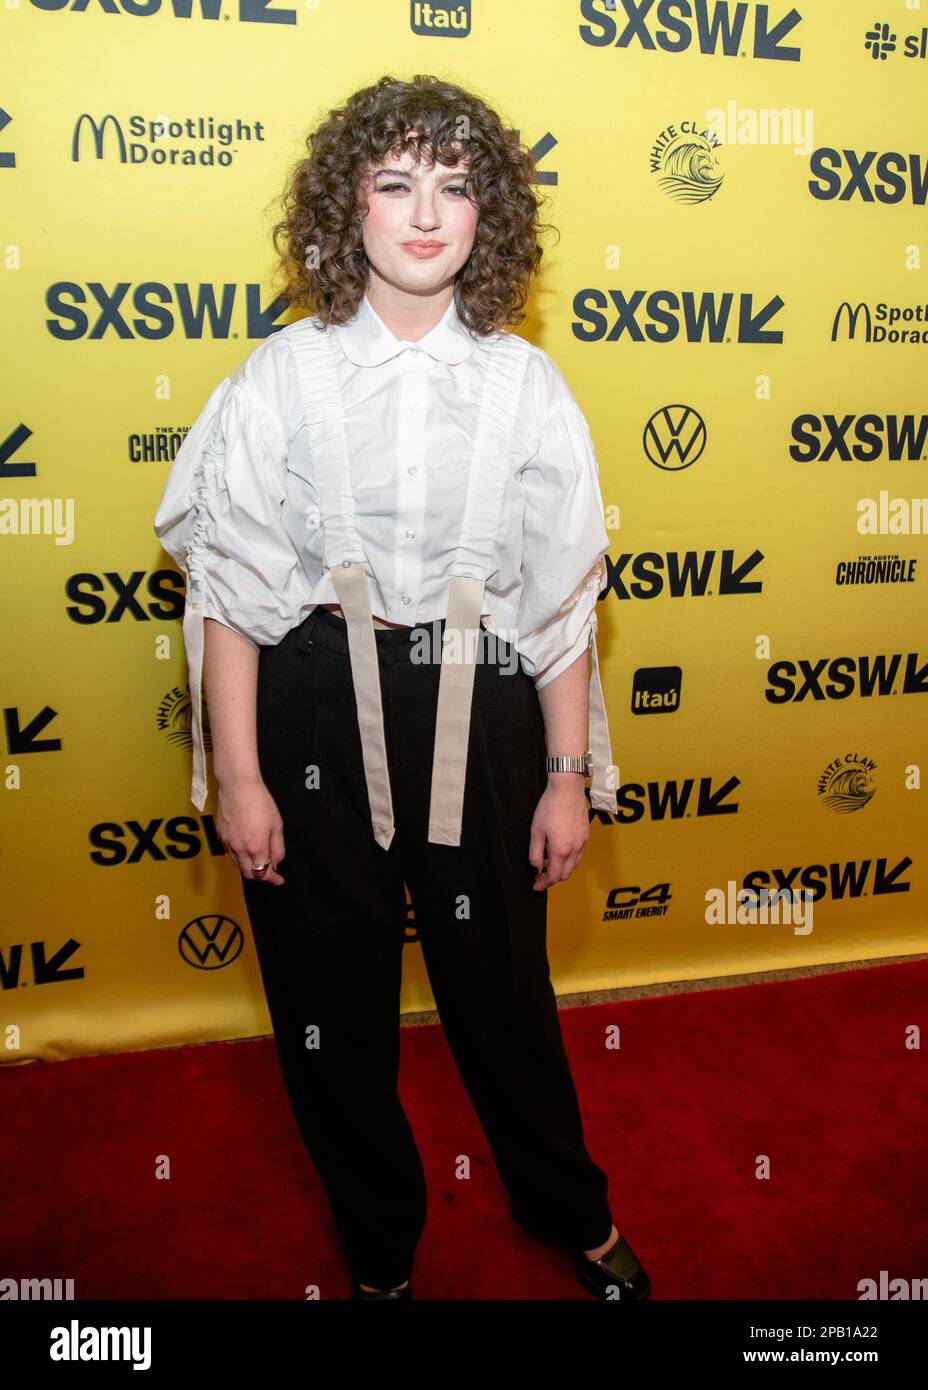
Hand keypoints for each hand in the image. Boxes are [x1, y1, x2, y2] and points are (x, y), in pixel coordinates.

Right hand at [216, 773, 285, 884]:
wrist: (238, 786)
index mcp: (256, 847)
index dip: (273, 879)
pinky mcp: (221, 836)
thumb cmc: (259, 801)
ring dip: (249, 867)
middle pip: (249, 874)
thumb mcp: (276, 824)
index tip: (279, 880)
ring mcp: (228, 843)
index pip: (264, 873)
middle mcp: (240, 849)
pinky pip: (230, 853)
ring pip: (238, 864)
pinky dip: (239, 857)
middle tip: (270, 873)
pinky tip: (246, 849)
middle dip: (260, 876)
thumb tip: (276, 862)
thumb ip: (277, 847)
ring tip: (259, 861)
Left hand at [528, 776, 589, 890]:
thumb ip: (535, 853)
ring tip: (548, 863)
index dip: (543, 884)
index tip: (536, 885)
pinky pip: (578, 854)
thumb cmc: (550, 807)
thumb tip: (535, 867)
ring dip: (561, 869)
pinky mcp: (586, 835)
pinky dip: (569, 859)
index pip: (553, 876)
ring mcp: (582, 842)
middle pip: (565, 874)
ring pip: (573, 865)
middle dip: (552, 879)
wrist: (567, 789)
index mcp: (560, 850)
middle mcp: (574, 849)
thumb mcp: (536, 831)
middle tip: (540, 877)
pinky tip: (559, 851)